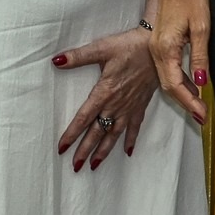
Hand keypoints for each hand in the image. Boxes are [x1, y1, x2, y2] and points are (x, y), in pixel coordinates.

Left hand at [55, 27, 155, 168]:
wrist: (158, 49)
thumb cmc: (129, 47)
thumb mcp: (101, 48)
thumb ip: (78, 56)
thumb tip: (56, 60)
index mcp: (104, 92)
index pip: (84, 118)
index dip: (72, 134)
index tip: (62, 148)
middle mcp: (116, 105)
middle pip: (97, 132)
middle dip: (85, 150)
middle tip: (76, 166)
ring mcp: (129, 108)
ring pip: (114, 134)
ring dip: (104, 150)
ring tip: (95, 165)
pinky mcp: (140, 106)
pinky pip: (135, 128)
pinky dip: (130, 140)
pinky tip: (127, 152)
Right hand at [147, 0, 210, 122]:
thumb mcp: (201, 28)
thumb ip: (199, 58)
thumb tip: (201, 84)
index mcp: (165, 48)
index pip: (175, 85)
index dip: (189, 102)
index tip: (202, 114)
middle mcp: (156, 50)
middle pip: (168, 85)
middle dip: (185, 102)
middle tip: (202, 116)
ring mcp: (156, 46)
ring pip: (166, 78)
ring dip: (182, 92)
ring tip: (199, 105)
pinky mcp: (160, 41)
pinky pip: (167, 67)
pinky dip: (178, 80)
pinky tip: (192, 84)